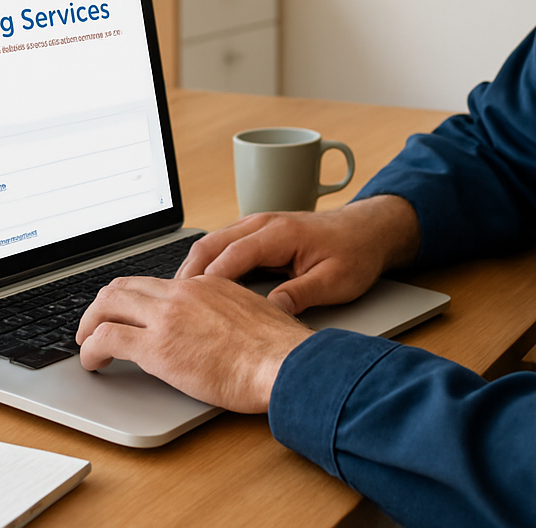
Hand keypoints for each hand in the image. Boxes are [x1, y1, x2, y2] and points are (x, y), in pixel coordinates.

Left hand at [76, 274, 311, 411]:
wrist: (283, 362)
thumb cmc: (278, 350)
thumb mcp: (254, 315)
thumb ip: (231, 314)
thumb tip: (229, 329)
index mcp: (206, 284)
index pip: (156, 283)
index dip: (134, 298)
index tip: (127, 313)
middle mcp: (182, 292)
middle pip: (124, 286)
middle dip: (102, 305)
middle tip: (94, 325)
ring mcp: (166, 317)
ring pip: (108, 304)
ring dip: (90, 324)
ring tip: (86, 343)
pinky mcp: (156, 347)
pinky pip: (107, 339)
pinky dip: (91, 349)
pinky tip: (92, 363)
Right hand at [176, 195, 419, 314]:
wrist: (369, 230)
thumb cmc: (355, 253)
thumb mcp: (335, 280)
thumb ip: (301, 294)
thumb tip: (270, 312)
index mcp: (278, 232)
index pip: (230, 256)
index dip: (205, 283)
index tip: (185, 306)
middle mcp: (262, 222)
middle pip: (210, 245)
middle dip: (186, 275)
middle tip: (167, 306)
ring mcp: (258, 224)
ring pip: (212, 243)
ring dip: (192, 269)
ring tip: (173, 300)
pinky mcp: (259, 232)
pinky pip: (222, 245)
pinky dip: (206, 264)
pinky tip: (198, 287)